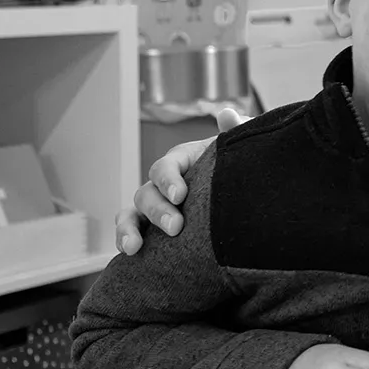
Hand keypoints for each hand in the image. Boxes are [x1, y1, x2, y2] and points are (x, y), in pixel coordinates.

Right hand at [113, 108, 254, 254]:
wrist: (244, 206)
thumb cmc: (239, 173)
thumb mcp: (241, 155)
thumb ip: (237, 134)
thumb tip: (229, 114)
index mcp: (183, 161)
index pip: (166, 166)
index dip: (169, 179)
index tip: (180, 195)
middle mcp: (163, 183)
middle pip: (147, 193)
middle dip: (157, 210)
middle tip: (175, 227)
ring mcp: (155, 207)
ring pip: (131, 213)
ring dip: (128, 228)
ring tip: (133, 247)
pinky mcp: (151, 229)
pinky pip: (130, 232)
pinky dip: (124, 240)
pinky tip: (130, 254)